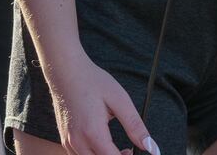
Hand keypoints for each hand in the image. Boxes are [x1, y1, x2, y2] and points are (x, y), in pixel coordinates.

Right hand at [43, 51, 158, 154]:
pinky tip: (101, 144)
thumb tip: (152, 148)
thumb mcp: (119, 99)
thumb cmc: (92, 81)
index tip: (134, 151)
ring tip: (116, 147)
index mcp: (93, 133)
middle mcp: (77, 142)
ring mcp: (68, 142)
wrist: (64, 70)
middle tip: (128, 150)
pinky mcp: (64, 139)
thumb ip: (135, 126)